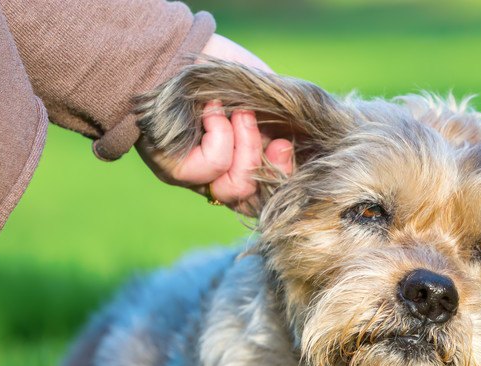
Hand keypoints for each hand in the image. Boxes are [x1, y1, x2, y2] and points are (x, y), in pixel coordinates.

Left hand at [137, 34, 293, 214]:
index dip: (281, 175)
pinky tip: (212, 111)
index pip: (266, 194)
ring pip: (237, 186)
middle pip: (254, 198)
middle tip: (268, 132)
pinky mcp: (175, 171)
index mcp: (241, 166)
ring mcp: (195, 180)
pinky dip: (221, 134)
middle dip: (269, 164)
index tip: (284, 144)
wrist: (176, 52)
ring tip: (239, 113)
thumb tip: (306, 148)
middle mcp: (217, 180)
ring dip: (245, 144)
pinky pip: (215, 165)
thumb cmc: (220, 73)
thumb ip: (284, 127)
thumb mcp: (263, 101)